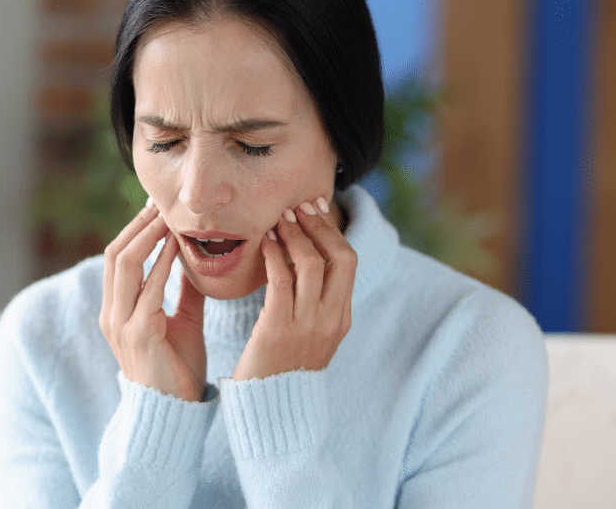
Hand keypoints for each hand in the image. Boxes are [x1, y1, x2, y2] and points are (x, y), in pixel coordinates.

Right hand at [100, 203, 207, 401]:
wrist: (174, 414)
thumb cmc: (177, 369)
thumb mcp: (181, 321)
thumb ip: (183, 291)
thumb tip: (195, 260)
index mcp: (116, 311)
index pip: (117, 258)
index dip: (134, 230)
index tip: (157, 208)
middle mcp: (111, 314)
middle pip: (114, 254)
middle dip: (137, 225)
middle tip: (160, 203)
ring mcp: (121, 324)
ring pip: (124, 264)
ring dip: (147, 236)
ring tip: (167, 217)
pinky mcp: (138, 334)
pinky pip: (148, 288)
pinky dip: (161, 263)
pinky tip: (176, 247)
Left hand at [232, 197, 355, 380]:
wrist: (270, 410)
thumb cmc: (282, 367)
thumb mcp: (308, 335)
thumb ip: (312, 303)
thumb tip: (304, 262)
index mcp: (341, 318)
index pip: (349, 262)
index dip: (332, 230)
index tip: (315, 208)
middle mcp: (331, 319)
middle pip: (340, 257)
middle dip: (319, 225)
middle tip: (298, 205)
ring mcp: (308, 325)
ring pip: (312, 264)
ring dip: (295, 235)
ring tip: (280, 218)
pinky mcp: (278, 330)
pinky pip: (281, 280)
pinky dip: (275, 255)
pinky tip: (266, 243)